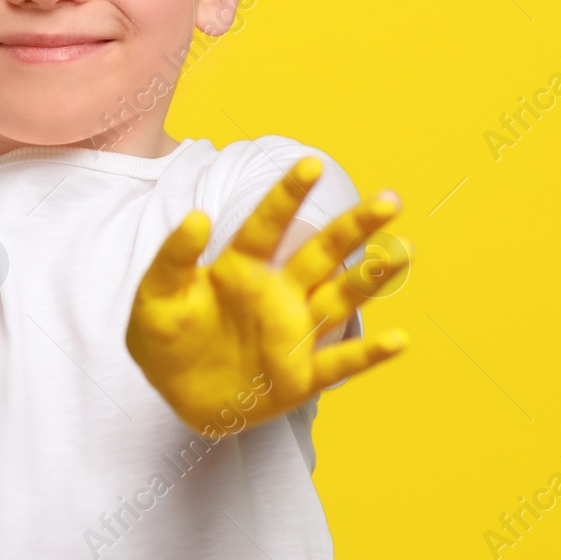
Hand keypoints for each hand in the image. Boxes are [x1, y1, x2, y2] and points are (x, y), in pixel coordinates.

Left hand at [125, 157, 410, 433]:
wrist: (174, 395)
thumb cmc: (165, 339)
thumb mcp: (155, 297)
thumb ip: (173, 258)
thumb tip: (196, 216)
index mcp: (241, 268)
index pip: (268, 225)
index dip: (289, 195)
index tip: (311, 164)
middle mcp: (277, 293)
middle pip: (322, 253)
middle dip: (355, 227)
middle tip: (390, 200)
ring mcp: (292, 333)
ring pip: (341, 298)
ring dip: (373, 277)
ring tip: (405, 251)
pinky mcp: (299, 376)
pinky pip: (339, 362)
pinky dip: (368, 353)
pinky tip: (399, 340)